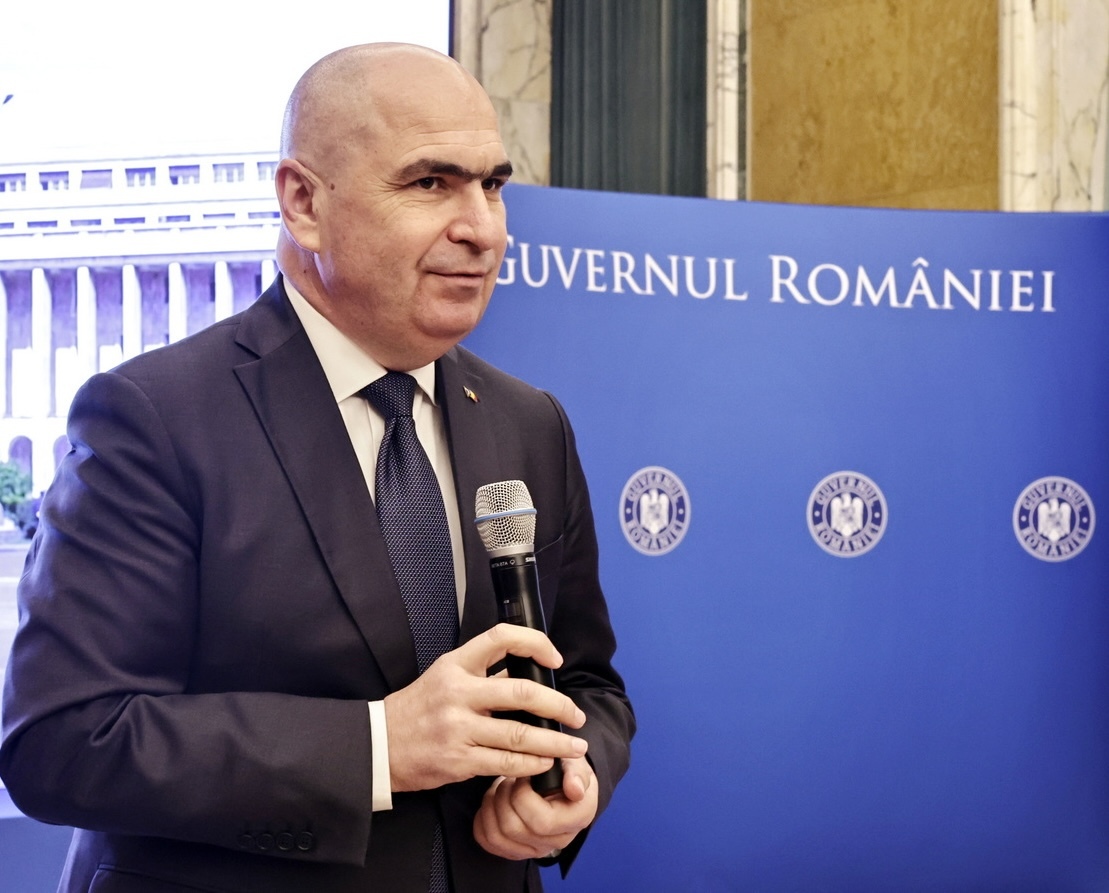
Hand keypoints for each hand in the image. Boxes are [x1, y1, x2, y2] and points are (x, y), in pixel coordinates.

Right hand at [383, 623, 587, 791]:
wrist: (379, 745)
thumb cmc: (417, 709)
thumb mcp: (444, 676)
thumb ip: (482, 673)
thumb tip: (528, 672)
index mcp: (456, 665)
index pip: (501, 638)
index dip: (534, 643)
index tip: (554, 659)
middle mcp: (458, 693)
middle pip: (523, 693)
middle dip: (559, 706)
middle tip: (576, 715)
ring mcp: (459, 728)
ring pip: (520, 734)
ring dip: (555, 742)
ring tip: (574, 747)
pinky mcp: (459, 760)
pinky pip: (506, 762)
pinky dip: (532, 763)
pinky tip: (545, 762)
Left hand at [473, 756, 598, 860]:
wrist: (562, 782)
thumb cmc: (566, 771)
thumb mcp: (576, 763)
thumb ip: (577, 773)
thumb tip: (575, 789)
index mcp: (576, 819)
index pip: (541, 822)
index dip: (523, 796)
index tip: (523, 775)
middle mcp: (557, 840)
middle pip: (514, 829)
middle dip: (503, 796)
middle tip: (509, 777)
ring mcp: (536, 847)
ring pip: (497, 836)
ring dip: (491, 806)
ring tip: (500, 786)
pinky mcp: (516, 849)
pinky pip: (488, 841)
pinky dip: (482, 819)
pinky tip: (492, 802)